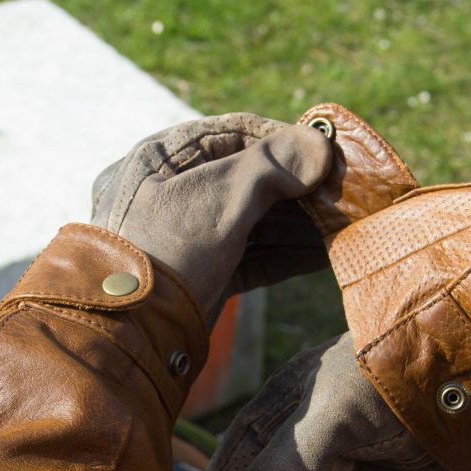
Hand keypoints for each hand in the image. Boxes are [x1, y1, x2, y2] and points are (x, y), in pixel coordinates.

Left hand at [91, 113, 331, 315]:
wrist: (127, 337)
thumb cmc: (167, 251)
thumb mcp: (220, 199)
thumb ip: (272, 168)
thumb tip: (319, 147)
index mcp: (162, 159)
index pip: (232, 134)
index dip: (283, 139)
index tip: (326, 149)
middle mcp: (170, 194)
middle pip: (246, 180)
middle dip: (297, 188)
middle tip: (341, 190)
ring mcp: (183, 238)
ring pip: (250, 221)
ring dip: (297, 224)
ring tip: (342, 224)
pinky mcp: (196, 276)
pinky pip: (246, 257)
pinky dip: (282, 256)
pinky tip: (322, 255)